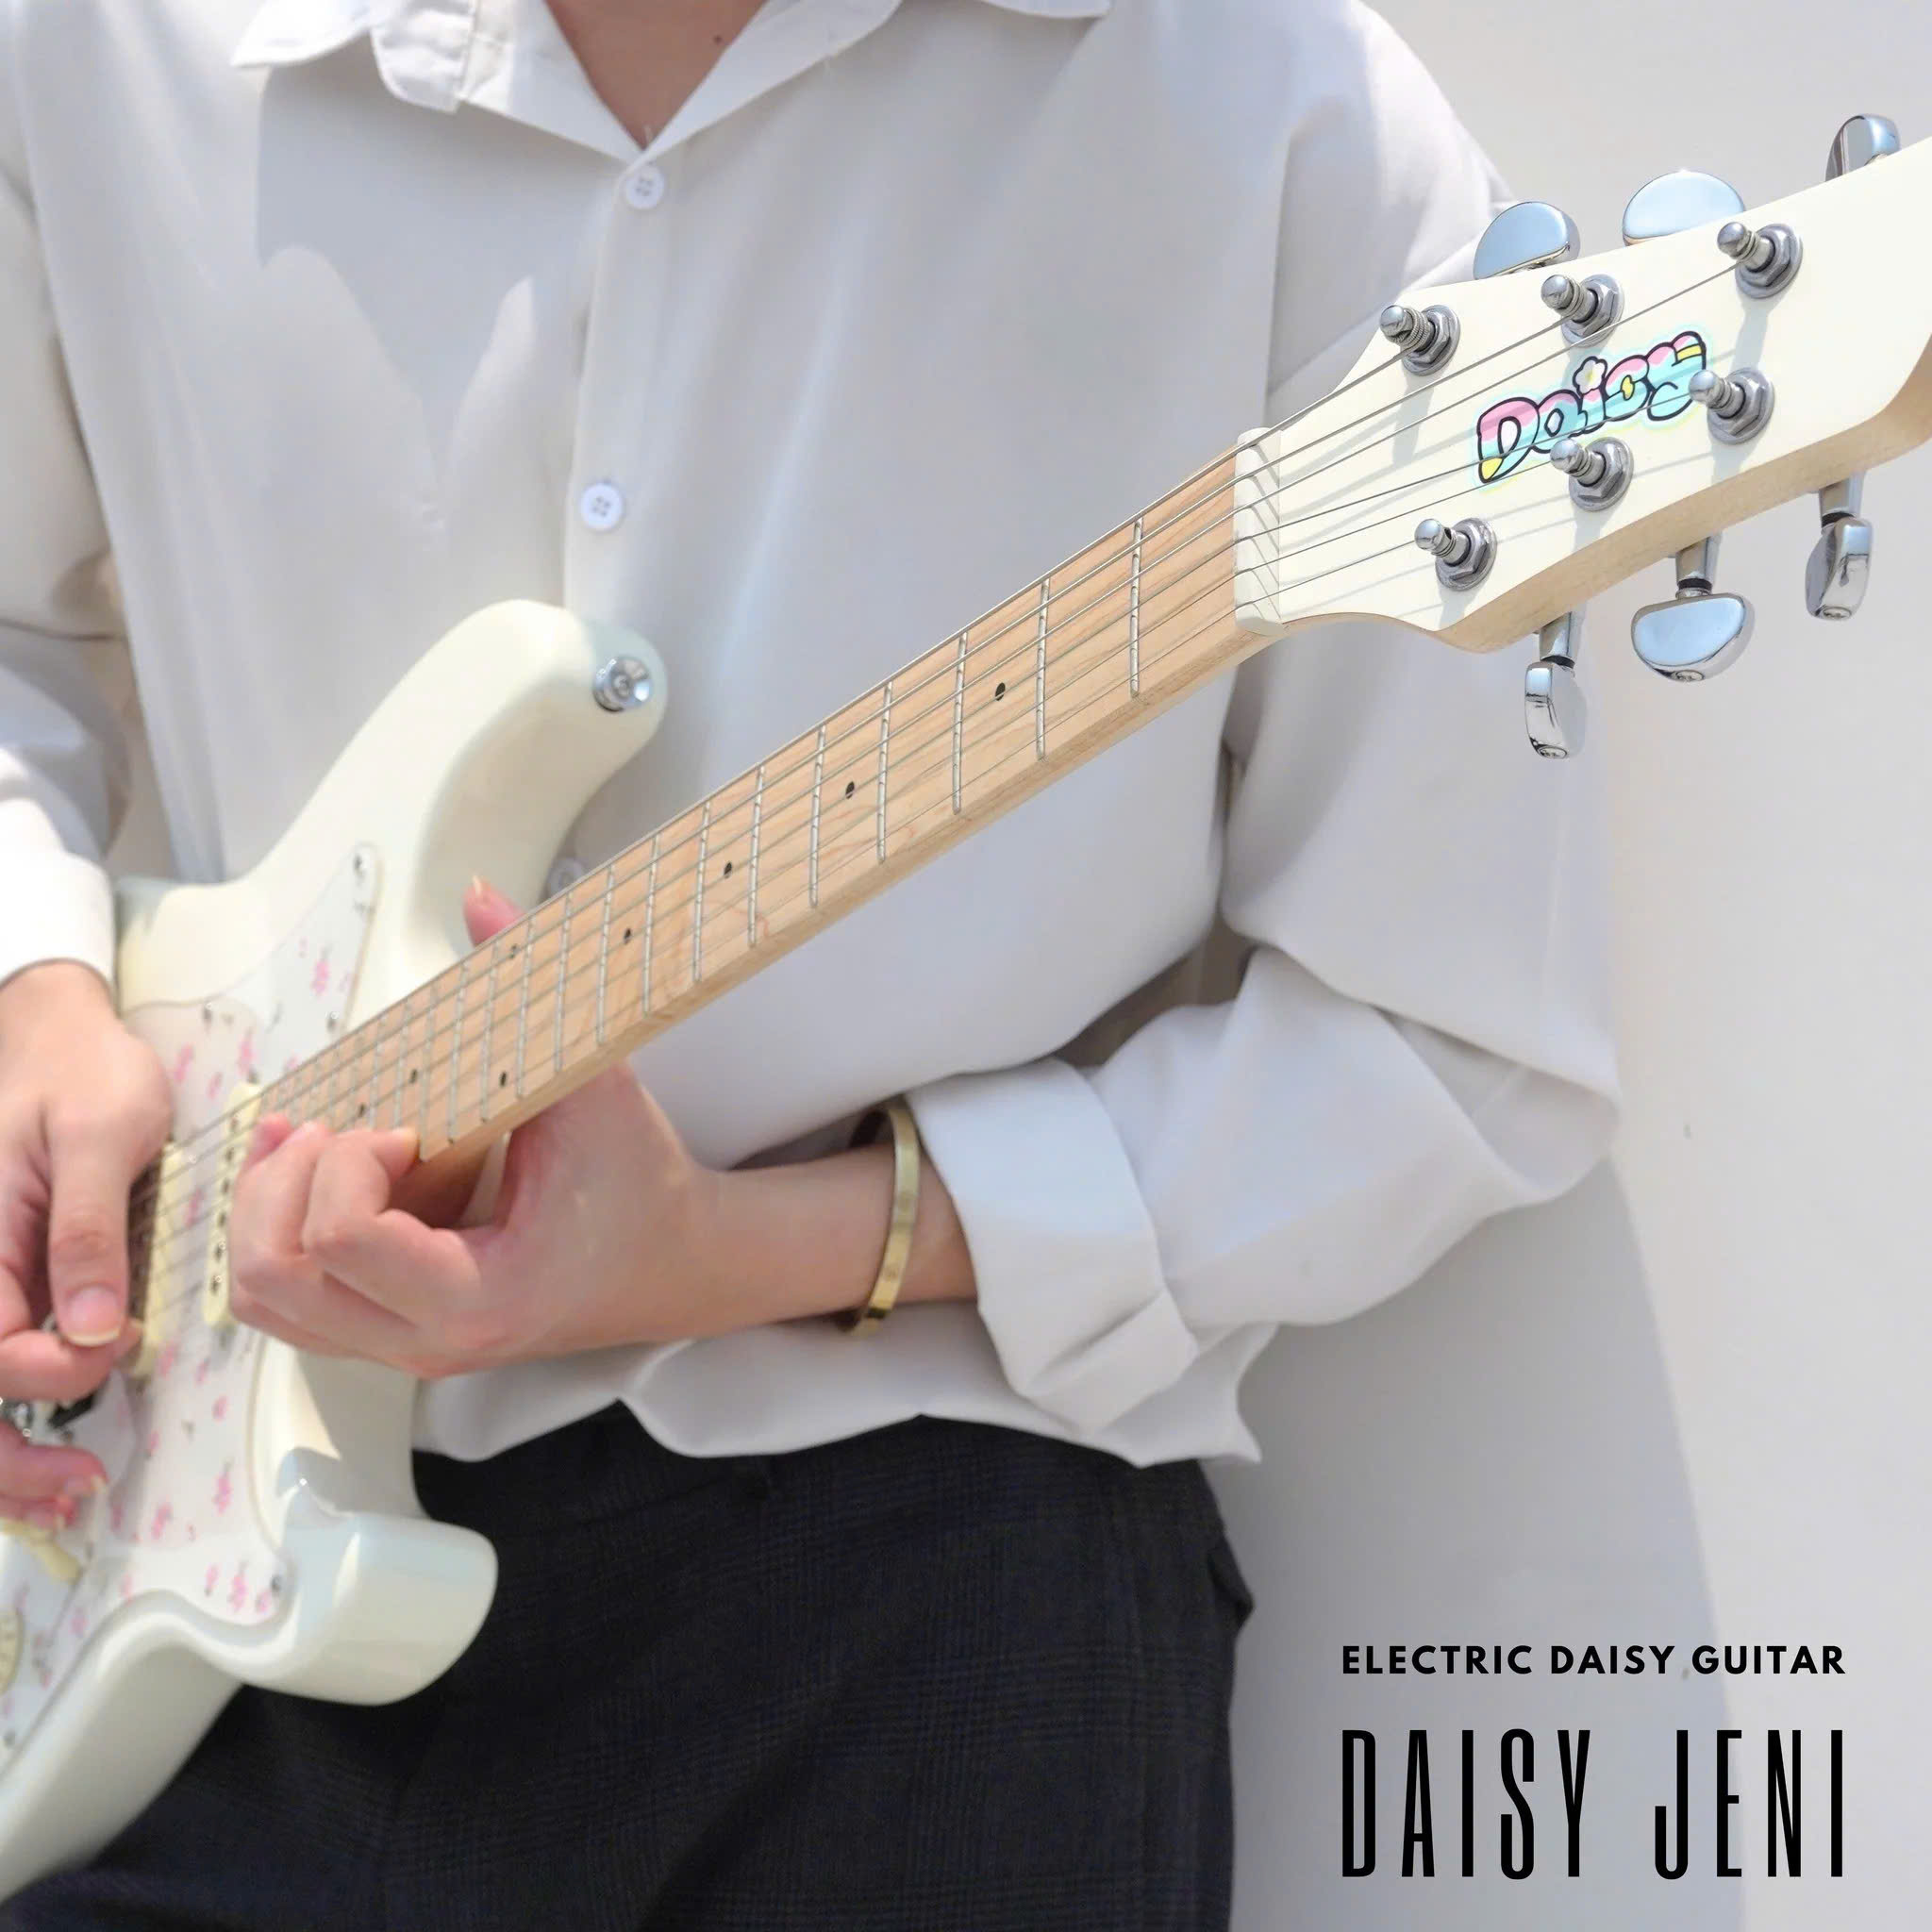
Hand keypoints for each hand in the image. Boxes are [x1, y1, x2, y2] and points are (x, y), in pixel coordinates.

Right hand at [0, 963, 164, 1521]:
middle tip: (80, 1493)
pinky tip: (56, 1444)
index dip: (46, 1369)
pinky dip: (14, 1406)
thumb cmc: (80, 1072)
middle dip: (7, 1459)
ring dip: (5, 1455)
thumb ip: (89, 1231)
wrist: (53, 1032)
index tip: (114, 1347)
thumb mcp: (100, 1135)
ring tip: (68, 1494)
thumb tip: (94, 1329)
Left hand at [227, 880, 726, 1377]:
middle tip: (347, 1132)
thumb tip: (478, 894)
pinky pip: (288, 1300)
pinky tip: (330, 1174)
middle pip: (272, 1278)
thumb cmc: (639, 1181)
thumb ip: (533, 989)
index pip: (340, 1239)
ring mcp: (402, 1348)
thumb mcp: (595, 1084)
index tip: (407, 1127)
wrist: (675, 1262)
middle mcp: (427, 1343)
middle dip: (287, 1184)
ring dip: (268, 1211)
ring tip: (320, 1146)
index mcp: (479, 1296)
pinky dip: (283, 1234)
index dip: (351, 1161)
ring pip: (263, 1298)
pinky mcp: (388, 1333)